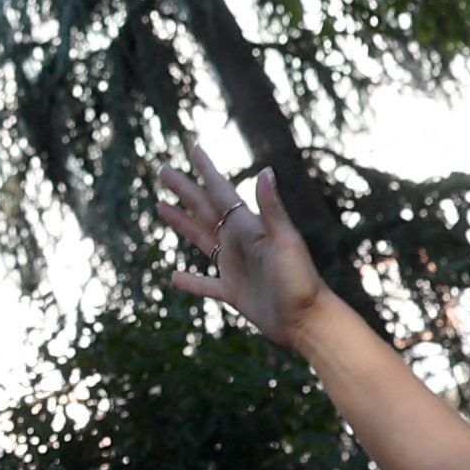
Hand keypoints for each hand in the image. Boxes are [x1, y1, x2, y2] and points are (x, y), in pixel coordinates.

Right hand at [154, 139, 329, 349]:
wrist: (308, 321)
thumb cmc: (300, 280)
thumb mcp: (285, 241)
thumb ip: (272, 208)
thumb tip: (266, 170)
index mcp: (248, 228)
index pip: (221, 193)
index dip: (207, 171)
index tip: (193, 148)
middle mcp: (239, 243)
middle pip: (204, 210)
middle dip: (185, 190)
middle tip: (164, 170)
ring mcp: (235, 267)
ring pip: (201, 239)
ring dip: (182, 223)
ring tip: (161, 208)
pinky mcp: (233, 292)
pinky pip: (206, 285)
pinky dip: (190, 282)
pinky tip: (174, 278)